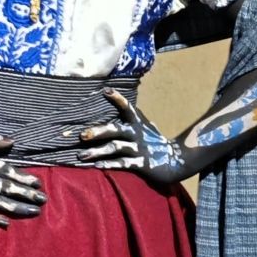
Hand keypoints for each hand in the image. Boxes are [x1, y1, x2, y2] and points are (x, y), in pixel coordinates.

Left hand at [72, 89, 187, 183]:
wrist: (175, 161)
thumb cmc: (155, 142)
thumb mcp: (146, 127)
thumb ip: (135, 118)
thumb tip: (124, 106)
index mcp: (138, 123)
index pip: (127, 107)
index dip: (118, 98)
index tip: (105, 90)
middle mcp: (137, 134)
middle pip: (115, 130)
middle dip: (97, 132)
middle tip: (81, 135)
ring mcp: (138, 149)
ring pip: (115, 148)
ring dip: (97, 152)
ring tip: (81, 156)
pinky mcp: (141, 164)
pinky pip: (122, 164)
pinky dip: (109, 165)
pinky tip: (97, 166)